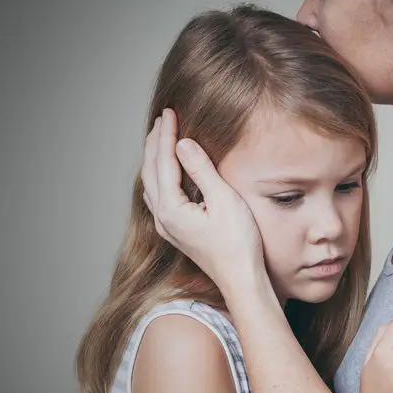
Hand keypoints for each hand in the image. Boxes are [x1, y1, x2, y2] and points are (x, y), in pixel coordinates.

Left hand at [141, 109, 267, 296]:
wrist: (241, 279)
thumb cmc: (238, 243)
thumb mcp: (224, 200)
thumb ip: (201, 170)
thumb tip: (184, 143)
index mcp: (171, 208)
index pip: (163, 161)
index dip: (167, 135)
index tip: (170, 112)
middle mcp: (163, 218)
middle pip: (151, 171)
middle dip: (156, 143)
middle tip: (163, 118)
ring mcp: (168, 227)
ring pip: (151, 185)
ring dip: (155, 159)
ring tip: (161, 139)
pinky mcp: (177, 232)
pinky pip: (158, 197)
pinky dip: (160, 176)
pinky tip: (166, 174)